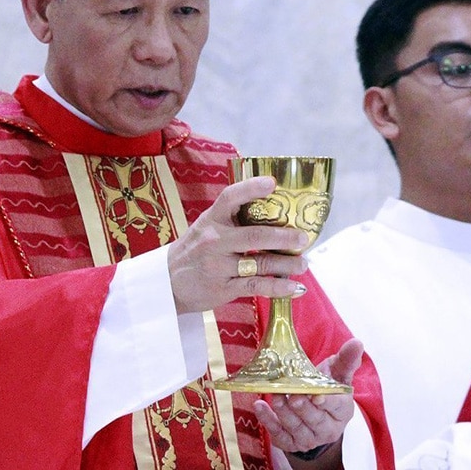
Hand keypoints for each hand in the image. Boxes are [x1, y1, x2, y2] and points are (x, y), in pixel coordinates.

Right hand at [168, 176, 308, 313]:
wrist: (167, 283)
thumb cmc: (195, 250)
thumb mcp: (206, 226)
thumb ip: (233, 219)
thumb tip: (275, 210)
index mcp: (212, 219)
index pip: (231, 197)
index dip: (251, 188)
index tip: (272, 183)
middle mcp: (214, 240)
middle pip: (254, 236)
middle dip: (284, 237)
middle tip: (302, 237)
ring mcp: (219, 265)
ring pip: (260, 264)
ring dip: (287, 264)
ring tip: (303, 263)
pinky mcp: (223, 288)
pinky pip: (256, 286)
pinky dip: (278, 287)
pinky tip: (293, 287)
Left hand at [253, 338, 362, 466]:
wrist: (315, 415)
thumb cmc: (326, 388)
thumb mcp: (338, 374)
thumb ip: (346, 360)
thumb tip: (357, 343)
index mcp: (342, 410)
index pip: (337, 406)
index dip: (327, 402)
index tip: (317, 396)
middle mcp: (327, 428)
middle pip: (315, 419)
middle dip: (303, 408)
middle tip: (292, 396)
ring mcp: (309, 438)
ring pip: (296, 428)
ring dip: (284, 412)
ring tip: (274, 395)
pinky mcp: (290, 443)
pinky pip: (279, 436)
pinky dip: (268, 421)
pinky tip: (259, 406)